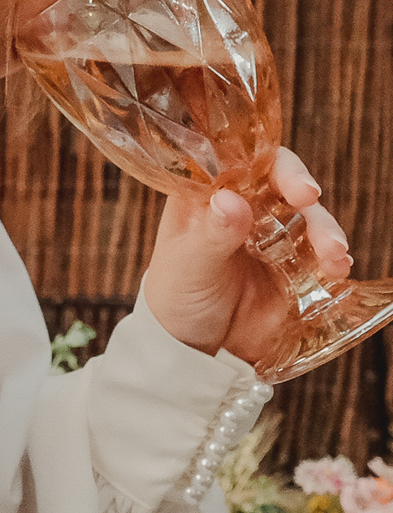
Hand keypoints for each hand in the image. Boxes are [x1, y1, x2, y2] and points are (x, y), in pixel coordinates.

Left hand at [143, 149, 352, 361]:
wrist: (192, 352)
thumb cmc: (175, 299)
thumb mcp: (188, 266)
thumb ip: (211, 235)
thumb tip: (231, 201)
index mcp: (207, 195)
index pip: (240, 160)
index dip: (266, 160)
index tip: (285, 175)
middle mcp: (243, 207)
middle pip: (280, 182)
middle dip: (301, 188)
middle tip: (310, 200)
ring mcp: (271, 236)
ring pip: (306, 217)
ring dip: (324, 228)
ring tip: (333, 254)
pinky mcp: (293, 267)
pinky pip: (319, 255)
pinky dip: (333, 259)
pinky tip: (339, 269)